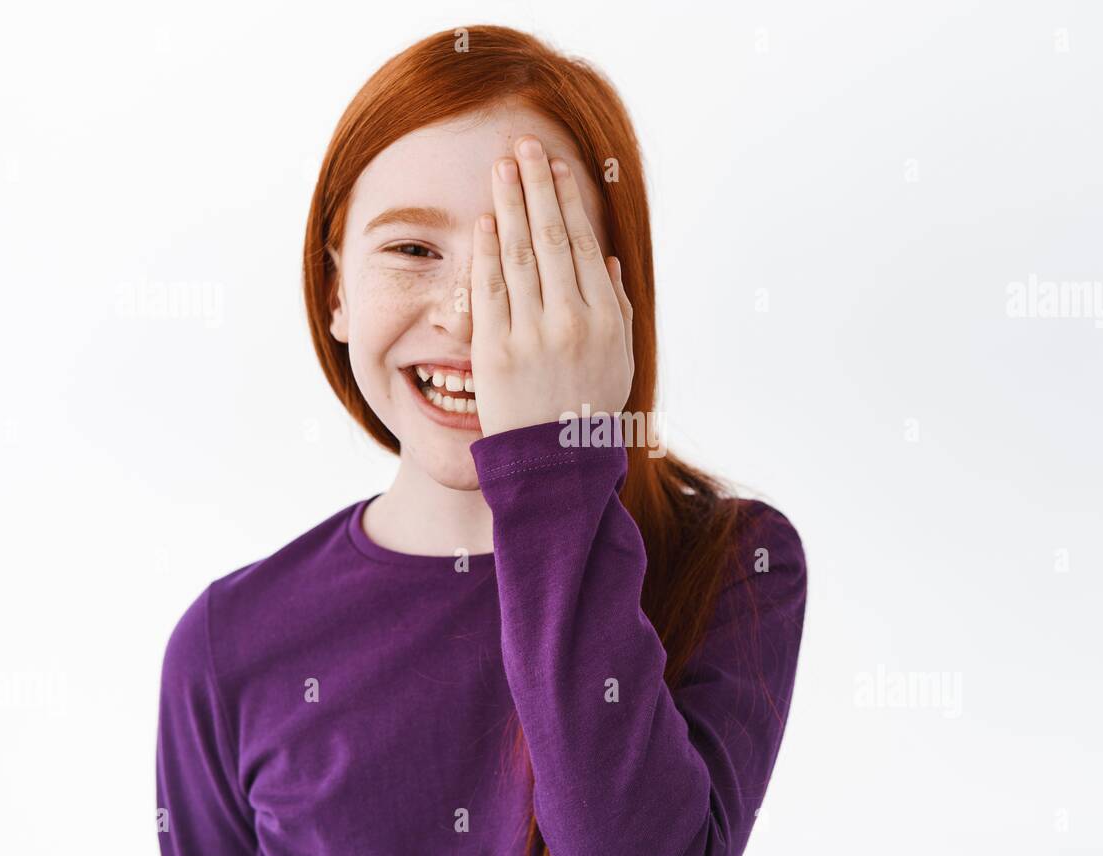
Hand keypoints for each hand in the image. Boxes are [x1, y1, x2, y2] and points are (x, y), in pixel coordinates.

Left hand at [469, 135, 633, 437]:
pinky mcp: (496, 351)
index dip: (568, 200)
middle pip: (552, 238)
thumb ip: (617, 307)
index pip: (585, 244)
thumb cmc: (589, 410)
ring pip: (520, 255)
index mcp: (606, 319)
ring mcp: (532, 335)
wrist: (555, 463)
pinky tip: (484, 220)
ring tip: (502, 167)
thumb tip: (608, 257)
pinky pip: (490, 290)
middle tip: (524, 145)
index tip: (555, 167)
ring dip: (510, 204)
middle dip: (536, 186)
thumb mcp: (619, 359)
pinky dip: (486, 251)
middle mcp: (572, 321)